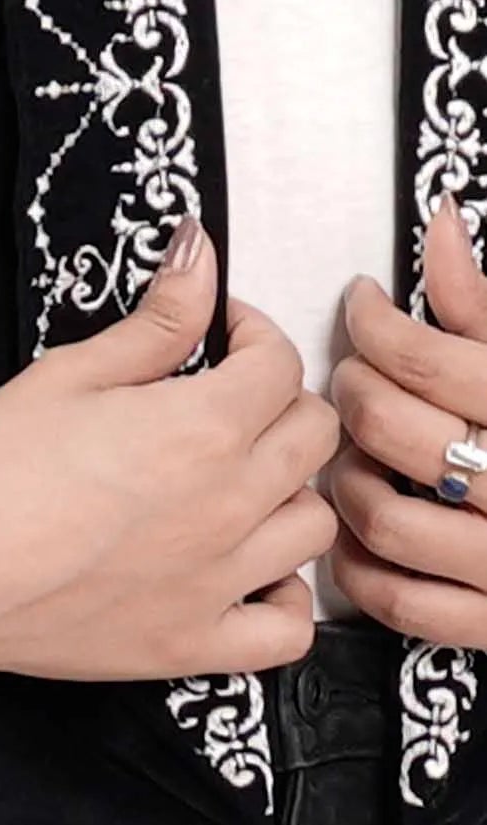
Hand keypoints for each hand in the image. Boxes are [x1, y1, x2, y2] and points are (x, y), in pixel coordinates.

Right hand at [0, 215, 339, 683]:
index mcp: (202, 428)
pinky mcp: (191, 645)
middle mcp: (229, 506)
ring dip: (288, 492)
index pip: (279, 365)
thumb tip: (200, 254)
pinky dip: (284, 597)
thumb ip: (156, 320)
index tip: (220, 335)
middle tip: (228, 398)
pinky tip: (248, 570)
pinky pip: (288, 631)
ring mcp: (218, 584)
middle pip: (313, 439)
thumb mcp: (71, 372)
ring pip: (314, 527)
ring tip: (238, 480)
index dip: (253, 335)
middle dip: (278, 402)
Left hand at [329, 191, 486, 645]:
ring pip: (382, 516)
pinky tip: (367, 534)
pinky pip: (399, 601)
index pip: (424, 358)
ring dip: (350, 483)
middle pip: (390, 428)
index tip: (365, 305)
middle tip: (356, 377)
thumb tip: (440, 224)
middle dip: (353, 392)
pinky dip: (363, 568)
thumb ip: (484, 305)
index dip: (373, 323)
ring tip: (361, 457)